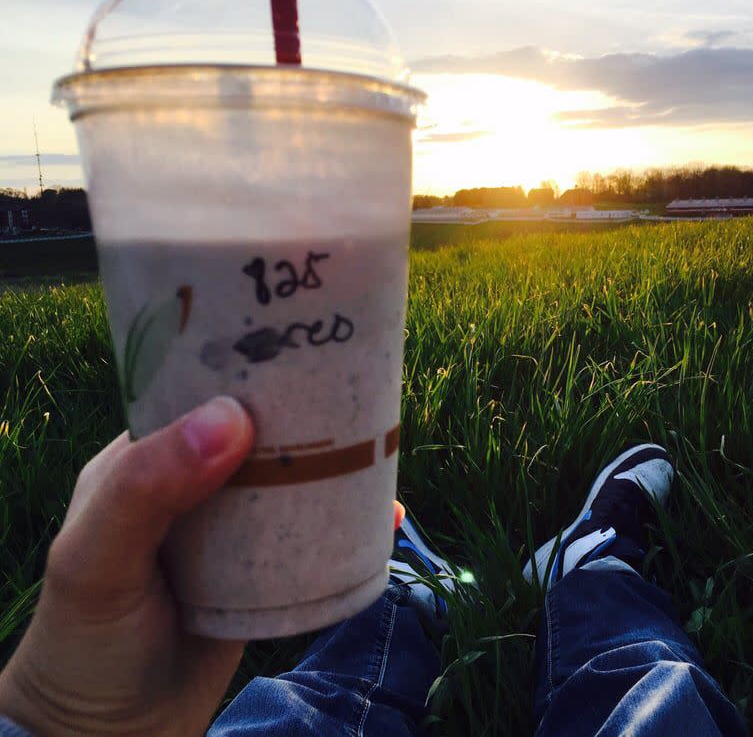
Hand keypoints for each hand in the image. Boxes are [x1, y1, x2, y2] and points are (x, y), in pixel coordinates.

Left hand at [0, 397, 405, 735]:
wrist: (115, 735)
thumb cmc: (86, 640)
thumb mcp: (98, 560)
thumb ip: (147, 488)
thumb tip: (234, 416)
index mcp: (144, 459)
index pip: (196, 392)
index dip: (242, 362)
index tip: (296, 336)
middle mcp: (192, 484)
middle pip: (258, 431)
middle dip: (306, 409)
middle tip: (360, 387)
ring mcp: (233, 528)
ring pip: (293, 479)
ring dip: (336, 462)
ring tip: (383, 440)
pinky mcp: (266, 571)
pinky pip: (314, 535)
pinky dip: (352, 522)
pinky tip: (386, 514)